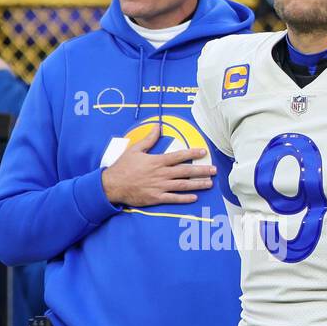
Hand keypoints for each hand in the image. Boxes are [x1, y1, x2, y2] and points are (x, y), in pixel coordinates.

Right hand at [100, 122, 214, 206]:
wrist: (112, 185)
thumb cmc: (123, 167)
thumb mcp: (135, 149)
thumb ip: (149, 139)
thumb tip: (158, 126)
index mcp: (157, 161)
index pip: (179, 156)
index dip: (192, 153)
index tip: (203, 152)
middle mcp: (161, 174)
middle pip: (185, 171)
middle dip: (201, 170)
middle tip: (214, 170)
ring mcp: (159, 187)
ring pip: (183, 185)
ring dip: (197, 184)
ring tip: (209, 183)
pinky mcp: (156, 198)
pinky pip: (173, 198)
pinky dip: (184, 198)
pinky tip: (194, 197)